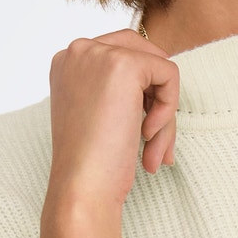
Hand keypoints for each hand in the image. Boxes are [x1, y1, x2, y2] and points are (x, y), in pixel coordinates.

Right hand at [46, 23, 180, 209]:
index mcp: (67, 63)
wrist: (82, 186)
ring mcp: (98, 53)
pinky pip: (169, 74)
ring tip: (153, 150)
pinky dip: (169, 109)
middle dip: (157, 97)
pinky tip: (147, 135)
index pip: (122, 55)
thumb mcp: (101, 116)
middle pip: (142, 55)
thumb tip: (165, 80)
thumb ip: (121, 91)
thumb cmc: (92, 164)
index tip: (138, 133)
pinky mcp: (124, 64)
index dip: (141, 93)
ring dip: (164, 114)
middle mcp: (78, 51)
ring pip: (158, 69)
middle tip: (153, 140)